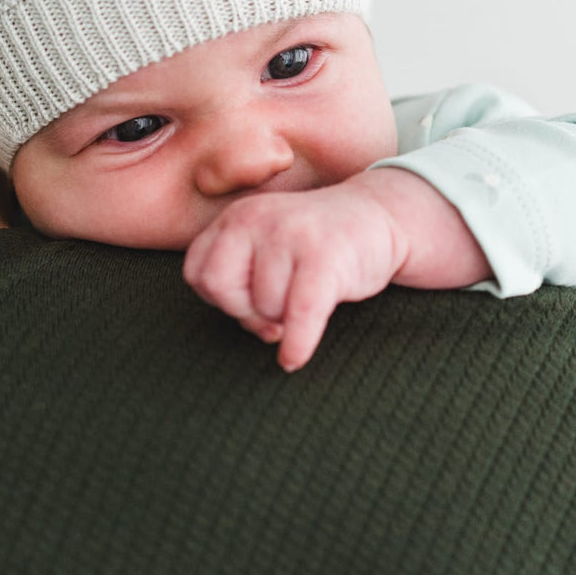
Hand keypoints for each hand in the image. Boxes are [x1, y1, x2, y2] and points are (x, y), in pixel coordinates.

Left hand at [183, 175, 405, 371]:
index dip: (219, 299)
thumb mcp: (265, 245)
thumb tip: (251, 326)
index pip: (197, 271)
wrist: (378, 217)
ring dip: (284, 318)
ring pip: (264, 305)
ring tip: (304, 300)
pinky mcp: (324, 256)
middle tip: (273, 313)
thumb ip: (241, 277)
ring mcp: (289, 234)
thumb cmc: (315, 245)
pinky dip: (297, 343)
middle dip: (244, 311)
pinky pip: (299, 314)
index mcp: (235, 217)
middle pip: (218, 287)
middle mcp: (255, 218)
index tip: (248, 303)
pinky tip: (294, 357)